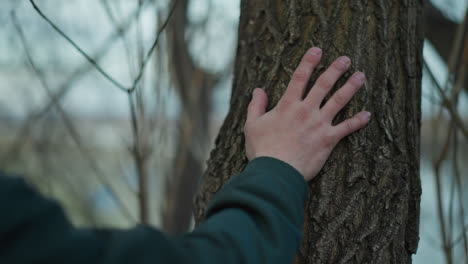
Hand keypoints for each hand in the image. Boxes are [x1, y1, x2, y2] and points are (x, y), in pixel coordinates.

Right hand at [244, 47, 370, 180]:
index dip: (309, 62)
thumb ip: (255, 106)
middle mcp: (306, 110)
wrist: (276, 172)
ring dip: (351, 87)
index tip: (317, 50)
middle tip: (346, 59)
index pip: (299, 77)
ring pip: (339, 101)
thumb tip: (258, 90)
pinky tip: (367, 114)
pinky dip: (358, 121)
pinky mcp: (328, 140)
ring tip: (361, 77)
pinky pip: (347, 128)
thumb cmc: (262, 150)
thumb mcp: (252, 125)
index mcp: (287, 105)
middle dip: (336, 69)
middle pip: (324, 85)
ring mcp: (319, 124)